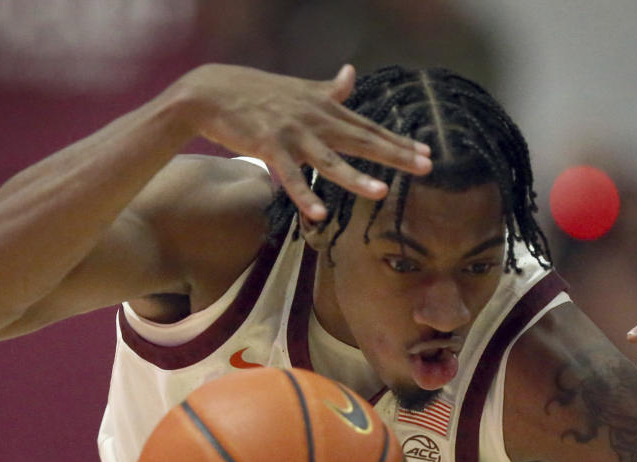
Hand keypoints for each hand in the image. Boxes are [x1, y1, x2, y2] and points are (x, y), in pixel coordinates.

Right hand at [176, 63, 431, 221]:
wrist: (210, 92)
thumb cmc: (255, 92)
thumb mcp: (299, 89)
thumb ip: (329, 89)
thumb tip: (351, 73)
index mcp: (324, 108)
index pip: (369, 127)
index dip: (398, 141)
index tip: (426, 153)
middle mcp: (314, 119)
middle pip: (361, 140)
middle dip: (395, 154)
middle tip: (425, 167)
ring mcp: (292, 134)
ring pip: (330, 160)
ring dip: (356, 177)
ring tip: (382, 191)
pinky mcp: (268, 146)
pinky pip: (290, 177)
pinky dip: (304, 195)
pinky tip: (320, 214)